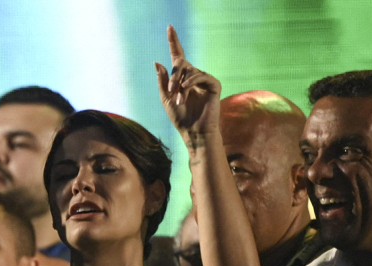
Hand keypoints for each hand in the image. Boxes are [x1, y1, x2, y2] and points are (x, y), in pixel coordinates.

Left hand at [155, 26, 221, 142]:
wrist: (193, 133)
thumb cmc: (180, 119)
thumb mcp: (166, 99)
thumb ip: (162, 81)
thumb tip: (157, 62)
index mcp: (182, 79)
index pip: (178, 57)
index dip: (174, 42)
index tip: (170, 27)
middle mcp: (194, 76)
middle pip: (182, 63)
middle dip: (174, 76)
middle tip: (171, 92)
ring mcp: (205, 80)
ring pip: (190, 71)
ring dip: (180, 85)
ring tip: (178, 100)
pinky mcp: (214, 85)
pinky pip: (201, 76)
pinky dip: (191, 82)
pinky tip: (185, 91)